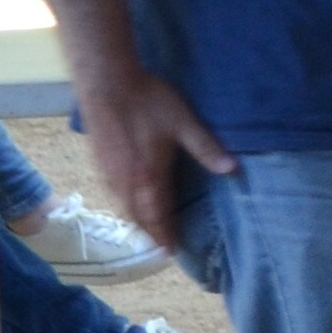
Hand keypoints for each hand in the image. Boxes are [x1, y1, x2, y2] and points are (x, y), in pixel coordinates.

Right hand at [70, 62, 233, 247]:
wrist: (104, 81)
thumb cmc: (147, 101)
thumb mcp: (183, 123)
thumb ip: (207, 149)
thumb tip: (233, 169)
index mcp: (148, 177)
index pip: (157, 216)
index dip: (164, 235)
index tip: (170, 252)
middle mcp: (125, 181)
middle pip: (137, 216)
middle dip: (149, 232)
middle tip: (160, 246)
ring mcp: (108, 171)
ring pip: (122, 205)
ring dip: (135, 219)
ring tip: (146, 229)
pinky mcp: (98, 159)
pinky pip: (111, 192)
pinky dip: (123, 203)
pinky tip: (128, 200)